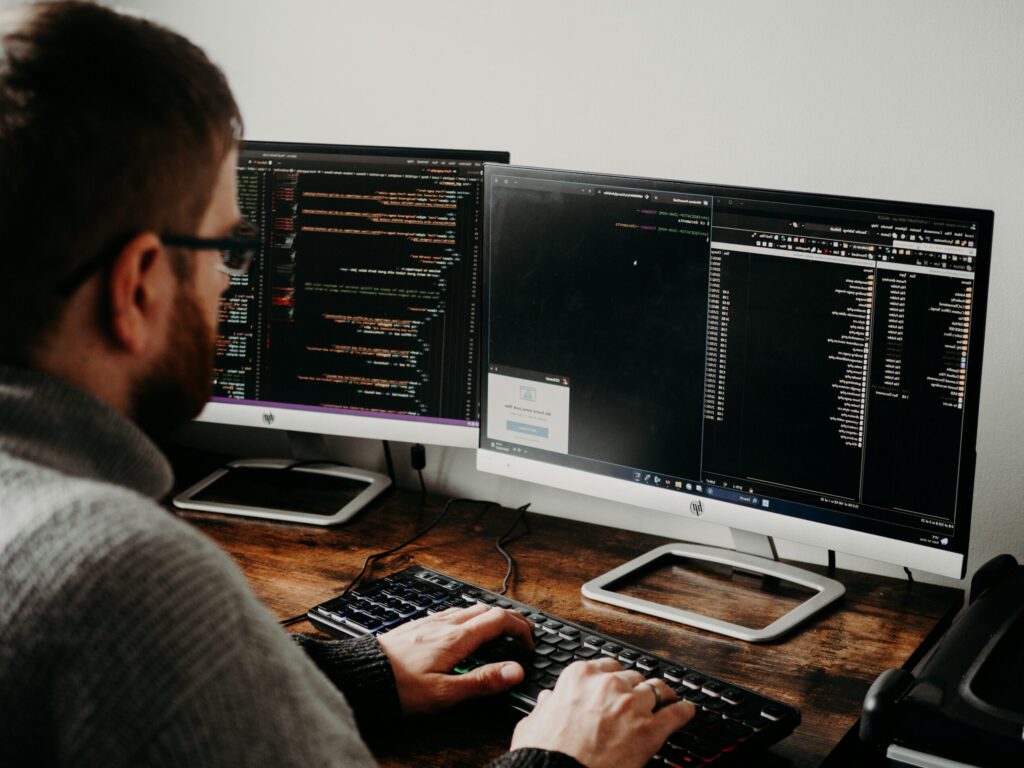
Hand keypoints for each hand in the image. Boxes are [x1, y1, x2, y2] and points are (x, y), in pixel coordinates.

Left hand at [376, 602, 533, 715]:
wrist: (361, 675)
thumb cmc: (398, 687)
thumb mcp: (445, 693)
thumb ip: (482, 681)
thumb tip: (515, 671)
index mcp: (457, 638)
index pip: (499, 620)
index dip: (520, 629)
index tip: (530, 643)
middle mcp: (445, 624)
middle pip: (487, 609)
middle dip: (510, 618)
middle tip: (523, 633)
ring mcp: (430, 622)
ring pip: (469, 608)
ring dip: (490, 615)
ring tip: (499, 630)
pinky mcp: (417, 626)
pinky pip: (451, 612)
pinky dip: (469, 617)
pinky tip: (462, 628)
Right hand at [510, 657, 694, 767]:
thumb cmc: (545, 753)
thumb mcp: (533, 722)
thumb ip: (546, 706)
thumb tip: (549, 700)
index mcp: (580, 677)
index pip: (607, 667)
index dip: (614, 678)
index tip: (618, 684)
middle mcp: (608, 685)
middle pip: (633, 678)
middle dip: (636, 688)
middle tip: (640, 698)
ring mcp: (632, 705)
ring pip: (657, 690)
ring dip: (663, 695)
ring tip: (669, 698)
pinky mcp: (651, 730)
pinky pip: (676, 713)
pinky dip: (684, 711)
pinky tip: (687, 711)